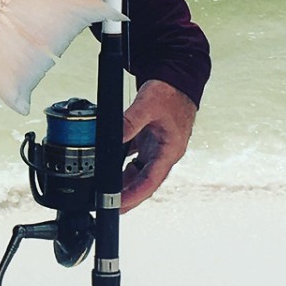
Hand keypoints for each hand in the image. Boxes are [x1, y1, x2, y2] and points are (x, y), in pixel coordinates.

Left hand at [120, 79, 196, 212]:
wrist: (178, 78)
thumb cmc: (171, 92)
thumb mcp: (147, 105)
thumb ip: (129, 122)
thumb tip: (113, 136)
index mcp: (170, 150)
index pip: (151, 180)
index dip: (135, 195)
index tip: (119, 205)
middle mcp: (165, 153)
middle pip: (145, 182)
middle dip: (129, 196)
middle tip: (109, 206)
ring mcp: (158, 148)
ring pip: (140, 172)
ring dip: (125, 182)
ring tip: (107, 192)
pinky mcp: (151, 142)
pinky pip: (136, 159)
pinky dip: (123, 165)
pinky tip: (110, 168)